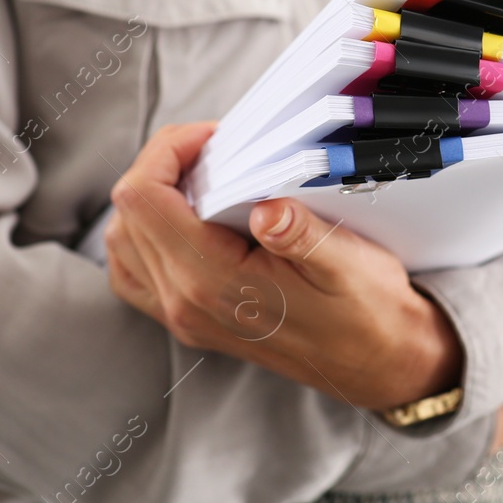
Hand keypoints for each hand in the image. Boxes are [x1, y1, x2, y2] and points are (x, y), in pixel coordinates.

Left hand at [104, 123, 463, 411]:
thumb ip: (302, 234)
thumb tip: (265, 209)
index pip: (144, 199)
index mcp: (215, 283)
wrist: (379, 363)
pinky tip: (187, 218)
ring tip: (199, 178)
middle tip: (211, 150)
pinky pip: (136, 272)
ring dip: (149, 199)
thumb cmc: (367, 313)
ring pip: (123, 244)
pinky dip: (147, 234)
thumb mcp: (348, 264)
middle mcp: (187, 304)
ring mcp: (184, 317)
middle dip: (160, 166)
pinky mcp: (191, 320)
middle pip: (127, 215)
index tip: (212, 138)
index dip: (166, 152)